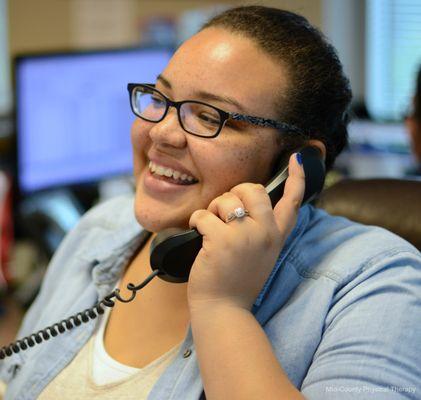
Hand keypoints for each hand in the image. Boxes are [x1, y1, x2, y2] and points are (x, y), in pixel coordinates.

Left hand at [188, 152, 304, 311]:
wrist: (224, 308)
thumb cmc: (237, 280)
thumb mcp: (260, 253)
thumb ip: (260, 229)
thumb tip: (244, 202)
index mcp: (276, 236)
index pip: (292, 201)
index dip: (297, 177)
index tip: (297, 159)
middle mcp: (265, 233)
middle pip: (254, 190)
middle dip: (235, 191)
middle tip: (225, 208)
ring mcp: (245, 236)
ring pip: (226, 200)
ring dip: (213, 209)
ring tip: (210, 226)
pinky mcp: (222, 241)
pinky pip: (204, 214)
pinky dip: (196, 220)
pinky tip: (197, 231)